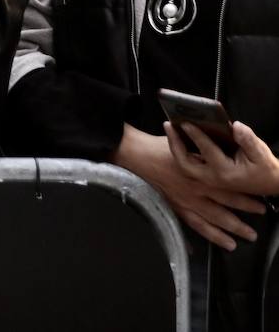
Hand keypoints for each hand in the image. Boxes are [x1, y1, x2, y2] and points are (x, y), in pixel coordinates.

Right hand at [114, 124, 264, 249]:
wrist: (136, 153)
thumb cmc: (160, 146)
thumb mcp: (188, 144)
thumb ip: (204, 155)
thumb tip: (220, 155)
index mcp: (201, 174)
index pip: (228, 190)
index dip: (245, 198)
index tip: (259, 203)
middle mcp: (194, 191)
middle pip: (221, 210)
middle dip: (238, 223)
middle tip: (253, 233)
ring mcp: (182, 201)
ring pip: (206, 222)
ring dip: (221, 234)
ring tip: (234, 244)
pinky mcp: (170, 205)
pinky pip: (183, 223)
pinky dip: (186, 236)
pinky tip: (194, 250)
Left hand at [166, 119, 278, 197]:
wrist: (269, 184)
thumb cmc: (264, 168)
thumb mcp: (261, 154)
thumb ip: (248, 140)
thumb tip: (235, 125)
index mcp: (225, 172)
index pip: (207, 151)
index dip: (196, 135)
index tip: (185, 122)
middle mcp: (212, 177)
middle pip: (185, 163)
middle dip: (174, 144)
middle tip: (168, 124)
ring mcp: (207, 179)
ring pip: (184, 164)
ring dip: (175, 146)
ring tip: (170, 126)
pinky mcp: (206, 176)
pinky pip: (188, 164)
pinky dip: (181, 150)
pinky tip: (178, 135)